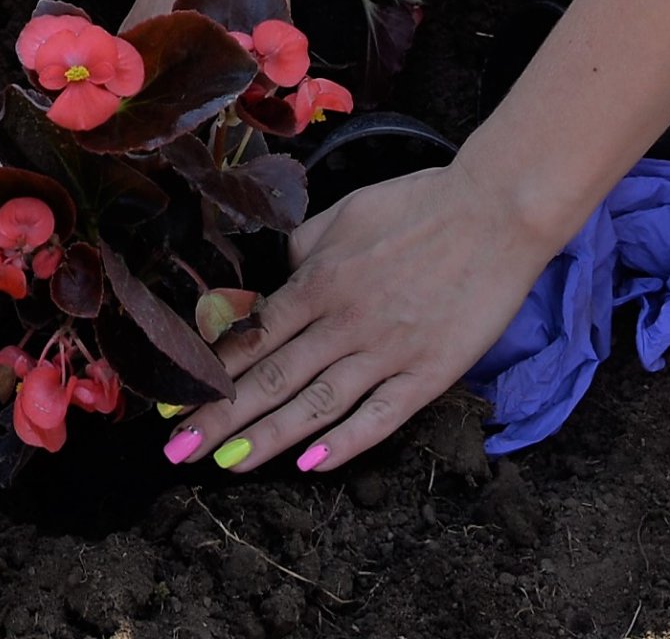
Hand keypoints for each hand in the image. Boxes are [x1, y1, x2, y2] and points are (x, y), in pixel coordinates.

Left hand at [165, 149, 545, 476]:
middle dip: (218, 419)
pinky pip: (379, 416)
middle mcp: (344, 321)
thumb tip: (271, 278)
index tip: (172, 403)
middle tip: (174, 453)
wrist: (497, 208)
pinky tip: (313, 465)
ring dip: (267, 439)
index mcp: (321, 280)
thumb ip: (304, 247)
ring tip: (225, 467)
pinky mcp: (428, 373)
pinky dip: (345, 443)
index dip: (210, 374)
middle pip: (271, 378)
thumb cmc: (421, 202)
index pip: (252, 336)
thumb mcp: (348, 210)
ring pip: (316, 405)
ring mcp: (386, 351)